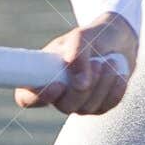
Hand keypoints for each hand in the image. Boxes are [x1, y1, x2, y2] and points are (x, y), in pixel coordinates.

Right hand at [15, 11, 137, 115]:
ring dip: (102, 83)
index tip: (56, 84)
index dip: (35, 97)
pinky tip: (117, 73)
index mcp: (44, 75)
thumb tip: (80, 84)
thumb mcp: (82, 37)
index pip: (26, 97)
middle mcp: (59, 94)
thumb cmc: (93, 37)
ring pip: (87, 108)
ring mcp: (79, 103)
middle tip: (95, 63)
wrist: (118, 40)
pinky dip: (115, 89)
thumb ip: (77, 55)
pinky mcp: (100, 107)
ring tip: (109, 61)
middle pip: (63, 106)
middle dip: (81, 88)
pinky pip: (107, 106)